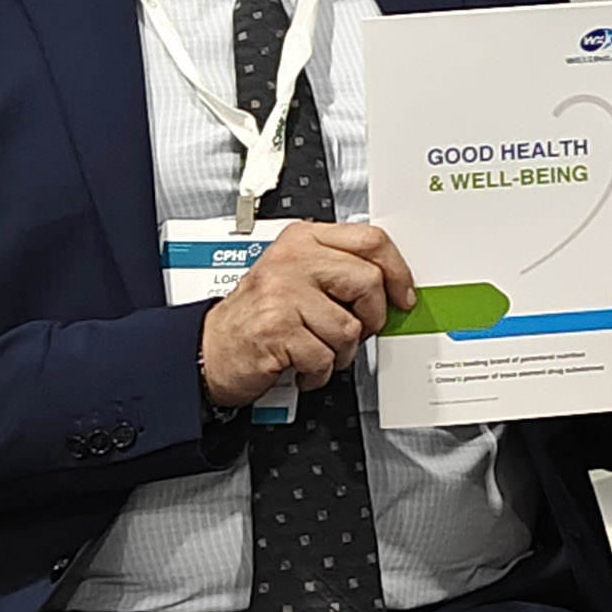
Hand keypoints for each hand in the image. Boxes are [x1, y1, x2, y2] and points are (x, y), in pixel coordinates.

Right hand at [198, 221, 414, 409]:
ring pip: (349, 327)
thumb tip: (390, 283)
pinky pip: (324, 356)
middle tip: (354, 332)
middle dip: (370, 318)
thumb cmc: (257, 315)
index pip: (370, 240)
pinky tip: (301, 364)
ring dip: (340, 352)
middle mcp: (293, 260)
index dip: (397, 270)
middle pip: (368, 282)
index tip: (402, 295)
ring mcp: (283, 293)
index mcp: (303, 240)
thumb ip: (336, 268)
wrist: (209, 348)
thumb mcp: (295, 275)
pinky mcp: (277, 328)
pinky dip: (317, 371)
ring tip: (316, 349)